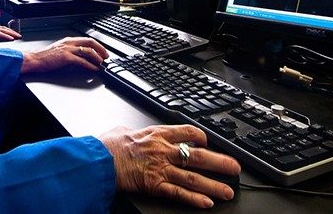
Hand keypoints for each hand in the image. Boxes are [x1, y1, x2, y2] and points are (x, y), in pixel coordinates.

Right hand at [20, 36, 108, 73]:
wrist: (35, 60)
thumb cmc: (45, 57)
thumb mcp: (60, 52)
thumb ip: (71, 53)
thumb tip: (83, 59)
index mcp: (69, 41)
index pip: (87, 40)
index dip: (97, 46)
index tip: (103, 52)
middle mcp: (69, 43)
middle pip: (90, 43)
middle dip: (101, 50)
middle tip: (106, 57)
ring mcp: (68, 49)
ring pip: (88, 51)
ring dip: (97, 58)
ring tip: (102, 64)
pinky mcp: (66, 57)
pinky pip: (82, 61)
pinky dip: (90, 65)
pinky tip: (94, 69)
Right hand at [99, 124, 239, 208]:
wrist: (97, 160)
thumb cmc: (107, 146)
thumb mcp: (123, 130)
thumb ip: (134, 131)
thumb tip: (131, 131)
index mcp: (157, 133)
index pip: (188, 132)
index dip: (203, 138)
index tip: (210, 143)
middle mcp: (164, 150)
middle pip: (198, 156)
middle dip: (220, 163)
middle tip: (235, 168)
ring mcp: (160, 169)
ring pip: (193, 177)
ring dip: (213, 185)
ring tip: (228, 191)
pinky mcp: (154, 185)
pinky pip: (178, 193)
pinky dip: (194, 199)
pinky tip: (206, 203)